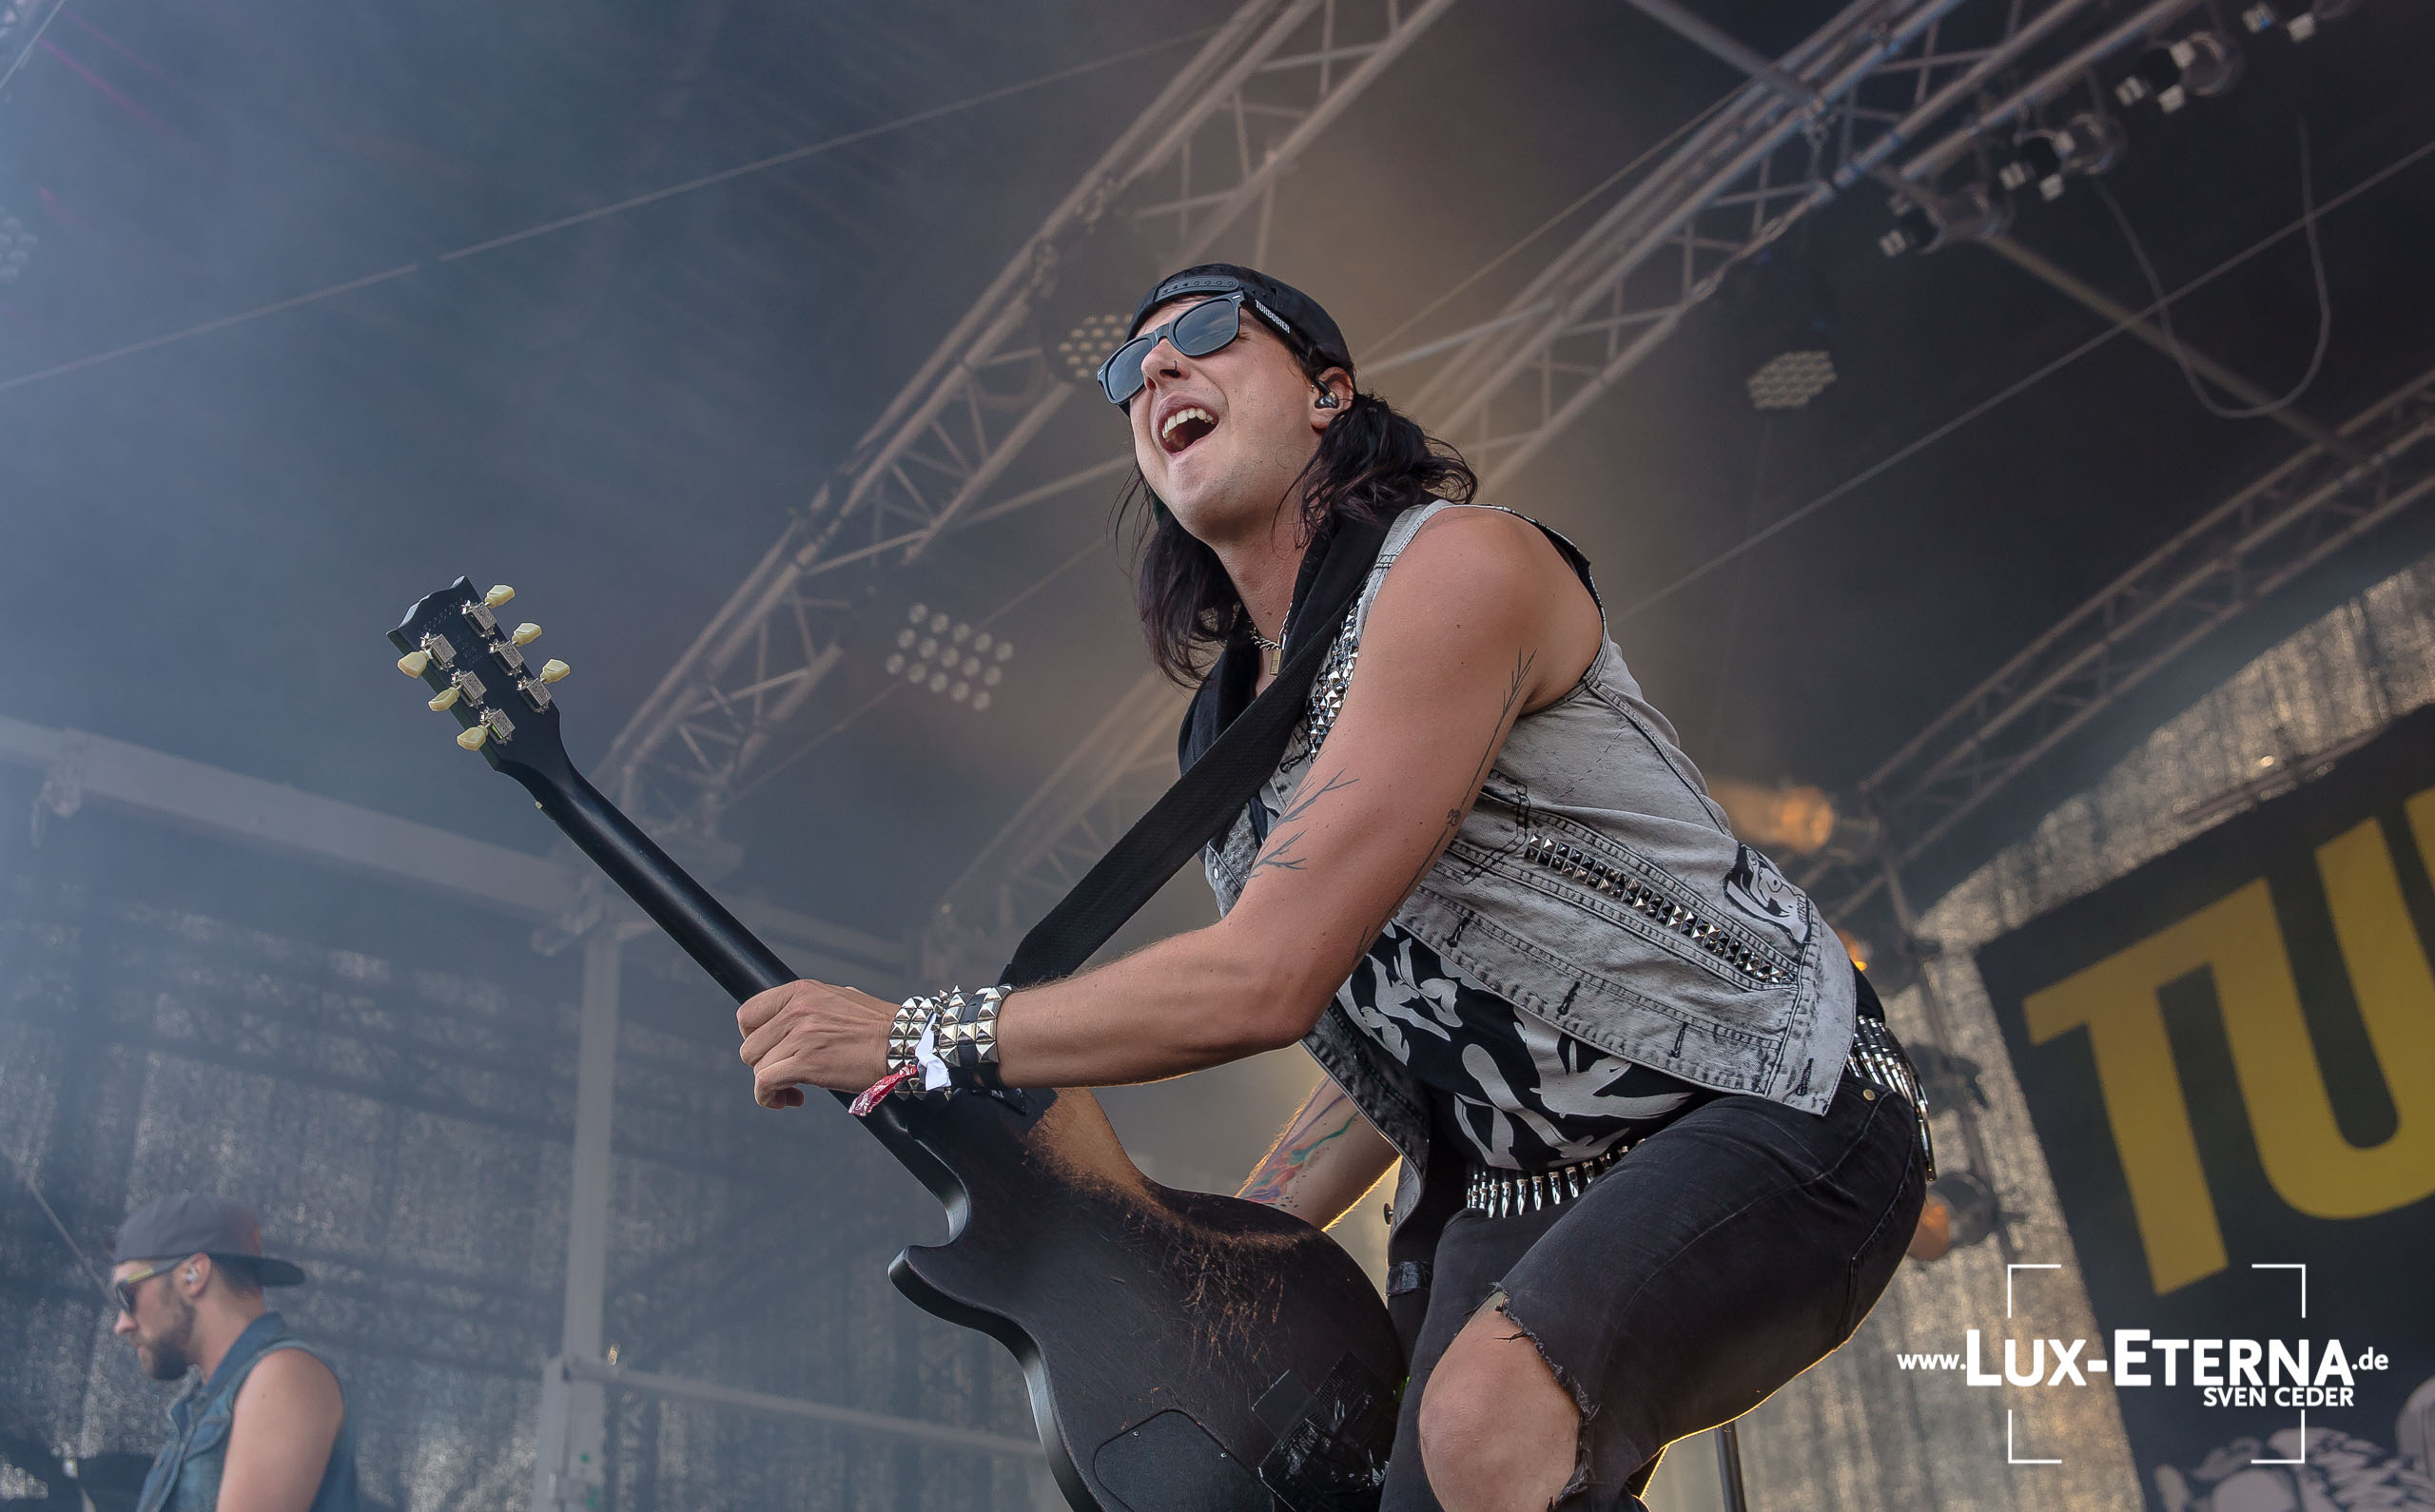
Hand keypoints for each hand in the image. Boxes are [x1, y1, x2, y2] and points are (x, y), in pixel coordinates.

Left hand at [736, 980, 894, 1107]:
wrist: (904, 1043)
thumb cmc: (878, 1026)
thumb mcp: (838, 998)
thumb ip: (809, 1006)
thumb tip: (790, 1019)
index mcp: (801, 992)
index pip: (748, 1014)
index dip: (753, 1037)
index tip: (767, 1049)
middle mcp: (797, 1010)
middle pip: (750, 1046)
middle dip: (764, 1064)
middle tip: (783, 1072)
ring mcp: (800, 1036)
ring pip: (758, 1067)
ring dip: (770, 1084)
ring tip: (791, 1090)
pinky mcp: (806, 1063)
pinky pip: (766, 1084)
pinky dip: (770, 1097)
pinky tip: (790, 1099)